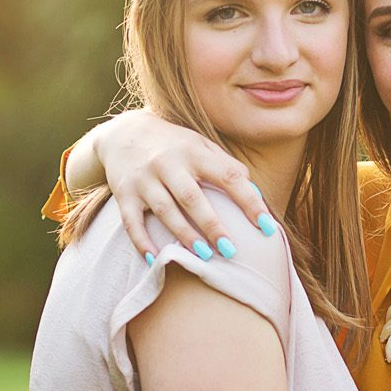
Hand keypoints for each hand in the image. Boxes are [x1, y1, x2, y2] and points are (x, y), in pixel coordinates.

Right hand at [93, 111, 272, 259]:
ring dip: (184, 235)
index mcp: (193, 152)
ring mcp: (144, 179)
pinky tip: (155, 258)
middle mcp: (168, 163)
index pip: (228, 176)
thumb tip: (254, 191)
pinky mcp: (124, 193)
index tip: (266, 226)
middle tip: (231, 250)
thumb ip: (226, 164)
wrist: (124, 133)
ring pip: (165, 210)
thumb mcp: (200, 144)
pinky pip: (132, 221)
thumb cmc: (173, 144)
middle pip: (192, 197)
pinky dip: (142, 241)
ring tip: (204, 256)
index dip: (249, 202)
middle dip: (212, 225)